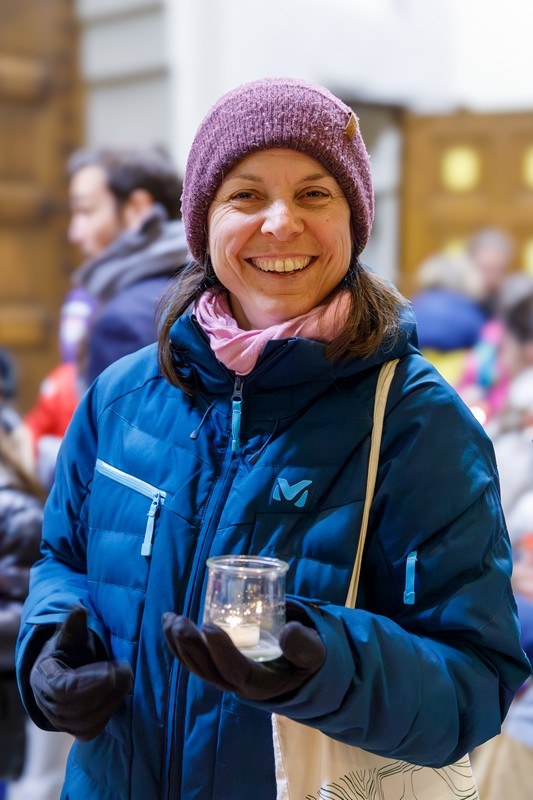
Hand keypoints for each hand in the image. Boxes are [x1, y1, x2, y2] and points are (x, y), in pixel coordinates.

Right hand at [30, 607, 132, 740]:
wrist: (67, 669)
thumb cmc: (69, 649)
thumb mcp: (70, 636)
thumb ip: (74, 626)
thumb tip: (78, 610)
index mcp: (43, 677)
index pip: (63, 689)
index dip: (90, 682)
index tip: (112, 669)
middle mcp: (46, 703)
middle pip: (76, 707)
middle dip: (106, 690)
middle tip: (127, 671)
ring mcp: (59, 720)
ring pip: (85, 721)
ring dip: (111, 702)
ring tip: (127, 680)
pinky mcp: (74, 729)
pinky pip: (91, 730)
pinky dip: (108, 714)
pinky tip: (119, 696)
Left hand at [162, 613, 325, 700]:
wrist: (298, 670)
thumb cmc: (306, 658)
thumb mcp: (314, 653)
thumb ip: (305, 645)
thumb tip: (287, 632)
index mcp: (262, 683)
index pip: (236, 671)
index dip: (221, 651)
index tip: (209, 626)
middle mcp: (238, 684)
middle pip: (209, 670)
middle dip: (190, 647)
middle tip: (178, 622)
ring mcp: (225, 676)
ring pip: (197, 666)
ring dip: (179, 645)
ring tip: (169, 620)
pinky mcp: (218, 666)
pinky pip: (195, 660)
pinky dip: (180, 644)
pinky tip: (171, 624)